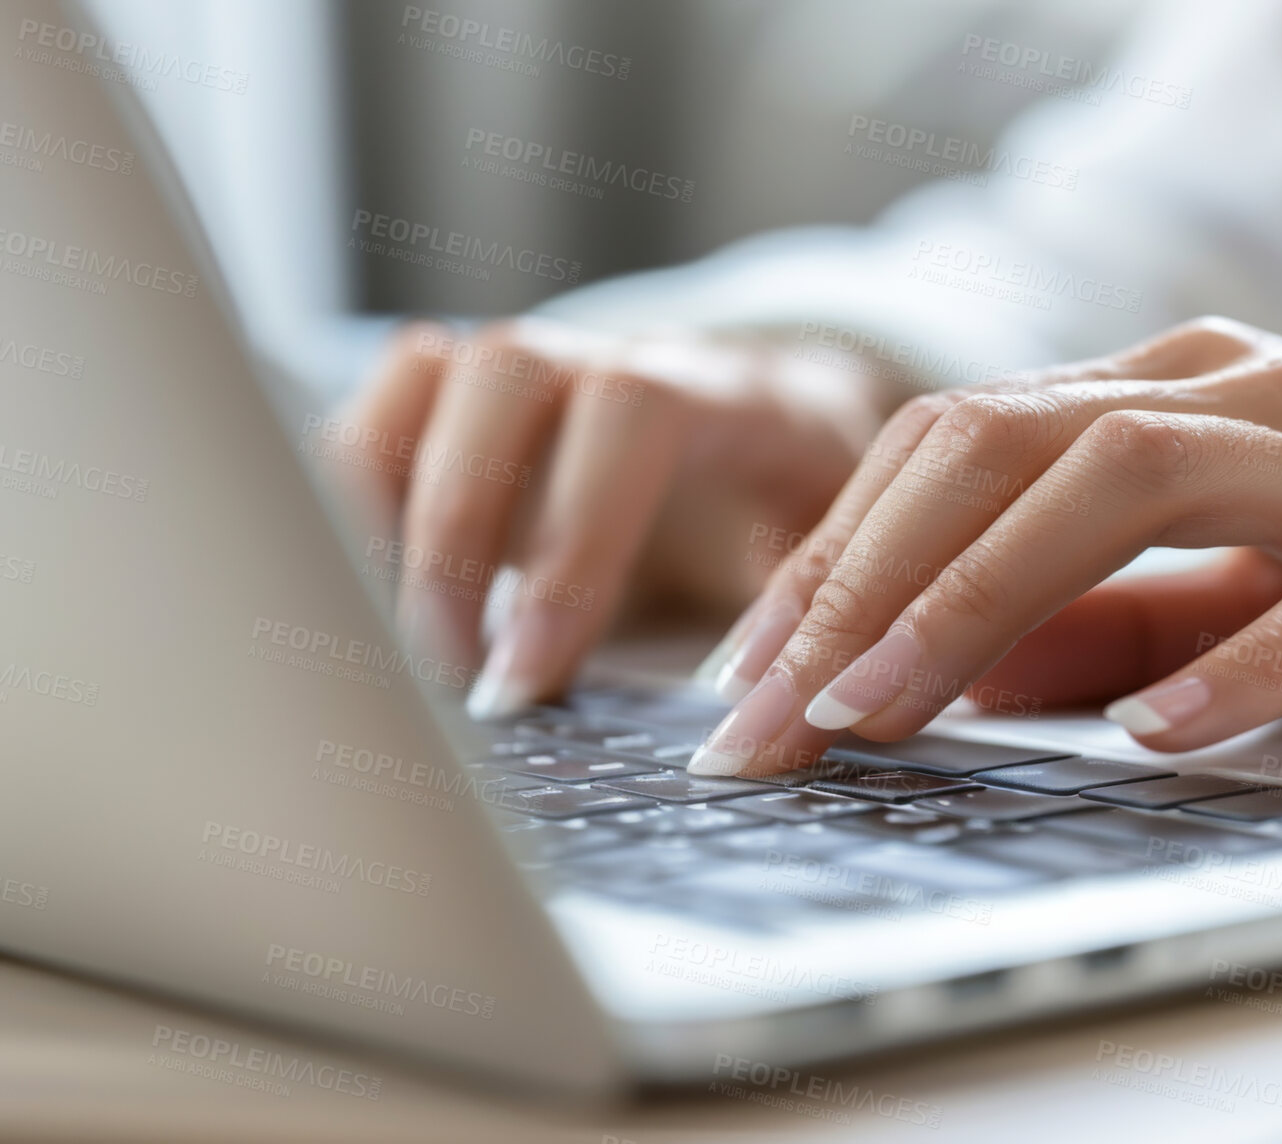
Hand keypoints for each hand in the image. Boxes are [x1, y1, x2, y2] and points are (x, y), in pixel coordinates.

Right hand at [324, 318, 887, 716]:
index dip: (575, 538)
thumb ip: (805, 607)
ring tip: (400, 645)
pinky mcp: (466, 403)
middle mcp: (611, 357)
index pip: (632, 414)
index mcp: (721, 391)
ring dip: (388, 512)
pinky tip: (371, 599)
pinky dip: (352, 498)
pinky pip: (381, 410)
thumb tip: (754, 718)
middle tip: (456, 676)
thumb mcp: (836, 548)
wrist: (782, 414)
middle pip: (505, 377)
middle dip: (460, 536)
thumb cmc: (804, 498)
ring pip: (426, 379)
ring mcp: (531, 370)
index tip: (532, 676)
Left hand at [688, 317, 1281, 775]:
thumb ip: (1096, 616)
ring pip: (1127, 481)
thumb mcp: (1226, 574)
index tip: (753, 671)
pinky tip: (1151, 737)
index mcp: (1170, 388)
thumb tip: (944, 674)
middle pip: (1004, 442)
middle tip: (773, 713)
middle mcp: (1238, 394)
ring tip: (880, 712)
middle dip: (863, 579)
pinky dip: (1231, 665)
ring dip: (979, 600)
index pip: (957, 442)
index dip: (837, 552)